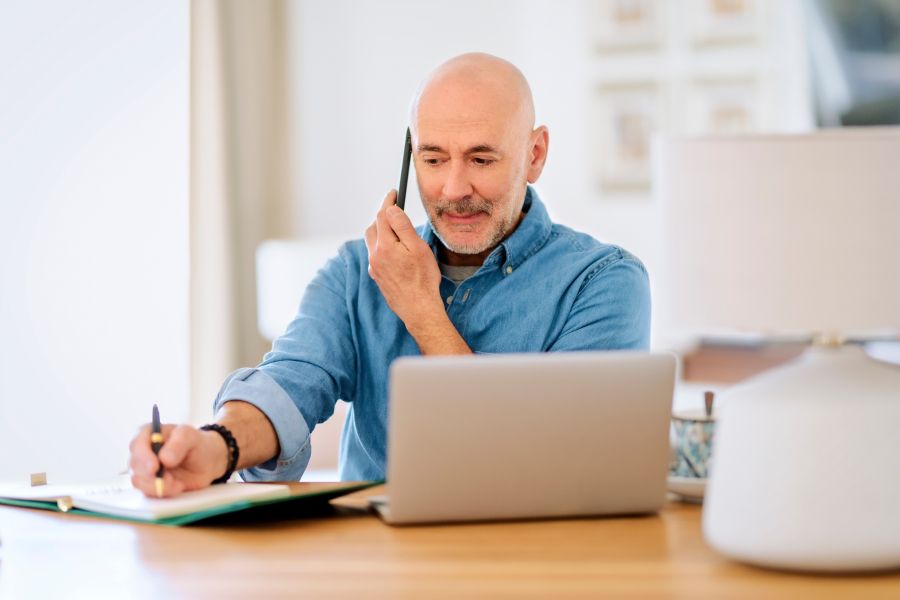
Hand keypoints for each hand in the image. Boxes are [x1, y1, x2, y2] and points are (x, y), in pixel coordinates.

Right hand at [129, 423, 227, 497]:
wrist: (207, 461)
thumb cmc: (195, 443)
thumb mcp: (190, 436)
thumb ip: (178, 443)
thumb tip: (164, 458)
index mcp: (148, 434)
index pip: (137, 444)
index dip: (143, 457)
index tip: (154, 467)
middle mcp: (142, 451)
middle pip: (135, 465)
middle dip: (152, 475)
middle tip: (171, 479)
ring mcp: (144, 469)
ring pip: (139, 481)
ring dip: (159, 485)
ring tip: (178, 483)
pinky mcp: (149, 483)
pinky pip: (148, 492)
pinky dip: (163, 492)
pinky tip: (177, 486)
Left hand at [365, 189, 443, 329]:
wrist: (419, 309)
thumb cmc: (423, 279)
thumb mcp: (418, 248)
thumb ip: (402, 226)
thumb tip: (391, 209)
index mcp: (384, 246)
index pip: (382, 215)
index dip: (388, 202)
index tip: (394, 193)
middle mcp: (375, 256)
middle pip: (373, 227)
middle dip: (383, 216)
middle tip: (396, 210)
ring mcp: (374, 268)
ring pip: (372, 241)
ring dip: (380, 231)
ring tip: (394, 228)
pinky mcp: (377, 277)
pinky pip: (375, 255)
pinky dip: (381, 246)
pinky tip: (393, 250)